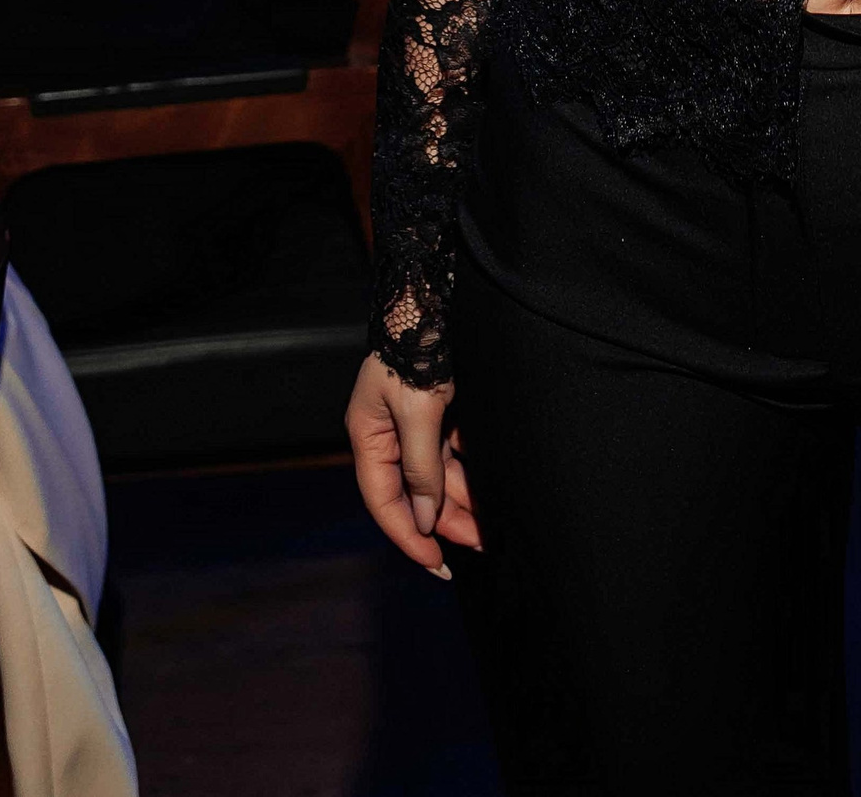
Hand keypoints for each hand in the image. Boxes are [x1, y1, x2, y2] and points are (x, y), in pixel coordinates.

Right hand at [346, 351, 481, 575]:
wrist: (435, 297)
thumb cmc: (418, 348)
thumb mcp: (419, 412)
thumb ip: (420, 467)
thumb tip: (421, 520)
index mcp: (369, 437)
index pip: (384, 501)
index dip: (408, 536)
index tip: (436, 562)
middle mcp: (388, 435)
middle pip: (413, 493)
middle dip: (444, 522)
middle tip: (479, 546)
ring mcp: (413, 424)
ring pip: (437, 476)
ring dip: (461, 501)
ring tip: (491, 528)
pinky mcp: (438, 411)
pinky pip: (451, 454)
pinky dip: (468, 473)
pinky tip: (489, 492)